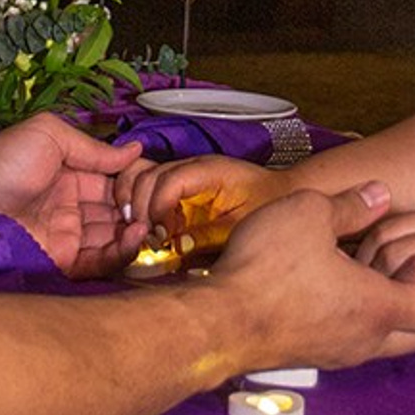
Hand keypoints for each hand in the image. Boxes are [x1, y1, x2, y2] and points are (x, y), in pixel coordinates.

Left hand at [0, 115, 145, 278]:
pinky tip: (134, 239)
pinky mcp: (62, 258)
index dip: (136, 181)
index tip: (155, 182)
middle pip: (119, 210)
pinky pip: (98, 260)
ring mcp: (68, 233)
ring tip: (148, 224)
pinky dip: (121, 253)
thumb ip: (93, 148)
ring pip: (113, 237)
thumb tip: (133, 149)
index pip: (115, 179)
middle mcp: (73, 205)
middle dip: (141, 209)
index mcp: (72, 174)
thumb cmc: (1, 162)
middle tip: (159, 208)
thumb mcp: (50, 135)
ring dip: (135, 232)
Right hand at [115, 154, 295, 256]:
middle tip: (146, 240)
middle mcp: (191, 167)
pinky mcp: (175, 186)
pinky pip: (145, 186)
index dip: (158, 208)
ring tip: (140, 233)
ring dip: (134, 204)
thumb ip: (209, 235)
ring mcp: (180, 173)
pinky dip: (136, 203)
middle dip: (141, 209)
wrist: (280, 195)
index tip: (158, 238)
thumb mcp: (243, 225)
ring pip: (140, 176)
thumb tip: (175, 247)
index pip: (172, 180)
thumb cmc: (266, 206)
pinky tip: (143, 227)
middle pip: (148, 176)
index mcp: (210, 170)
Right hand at [201, 182, 414, 368]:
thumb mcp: (311, 213)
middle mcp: (365, 340)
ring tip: (351, 274)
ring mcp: (337, 354)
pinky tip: (321, 288)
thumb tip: (380, 195)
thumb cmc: (267, 268)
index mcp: (378, 307)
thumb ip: (352, 205)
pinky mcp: (311, 356)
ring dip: (379, 313)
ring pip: (381, 341)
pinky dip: (348, 320)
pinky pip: (347, 343)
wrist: (217, 321)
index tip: (412, 256)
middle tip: (389, 267)